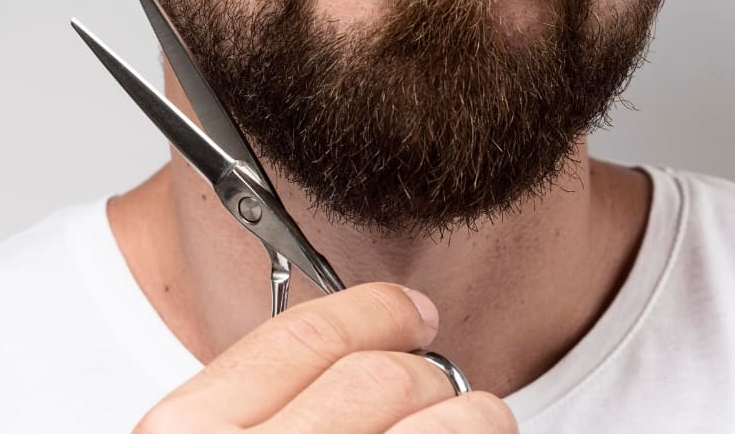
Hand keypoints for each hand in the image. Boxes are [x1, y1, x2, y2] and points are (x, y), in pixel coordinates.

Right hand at [133, 282, 517, 432]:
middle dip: (426, 372)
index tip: (407, 313)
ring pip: (454, 425)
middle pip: (386, 378)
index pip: (307, 336)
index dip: (372, 312)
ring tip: (468, 424)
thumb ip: (262, 411)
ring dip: (473, 418)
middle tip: (434, 386)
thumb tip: (366, 353)